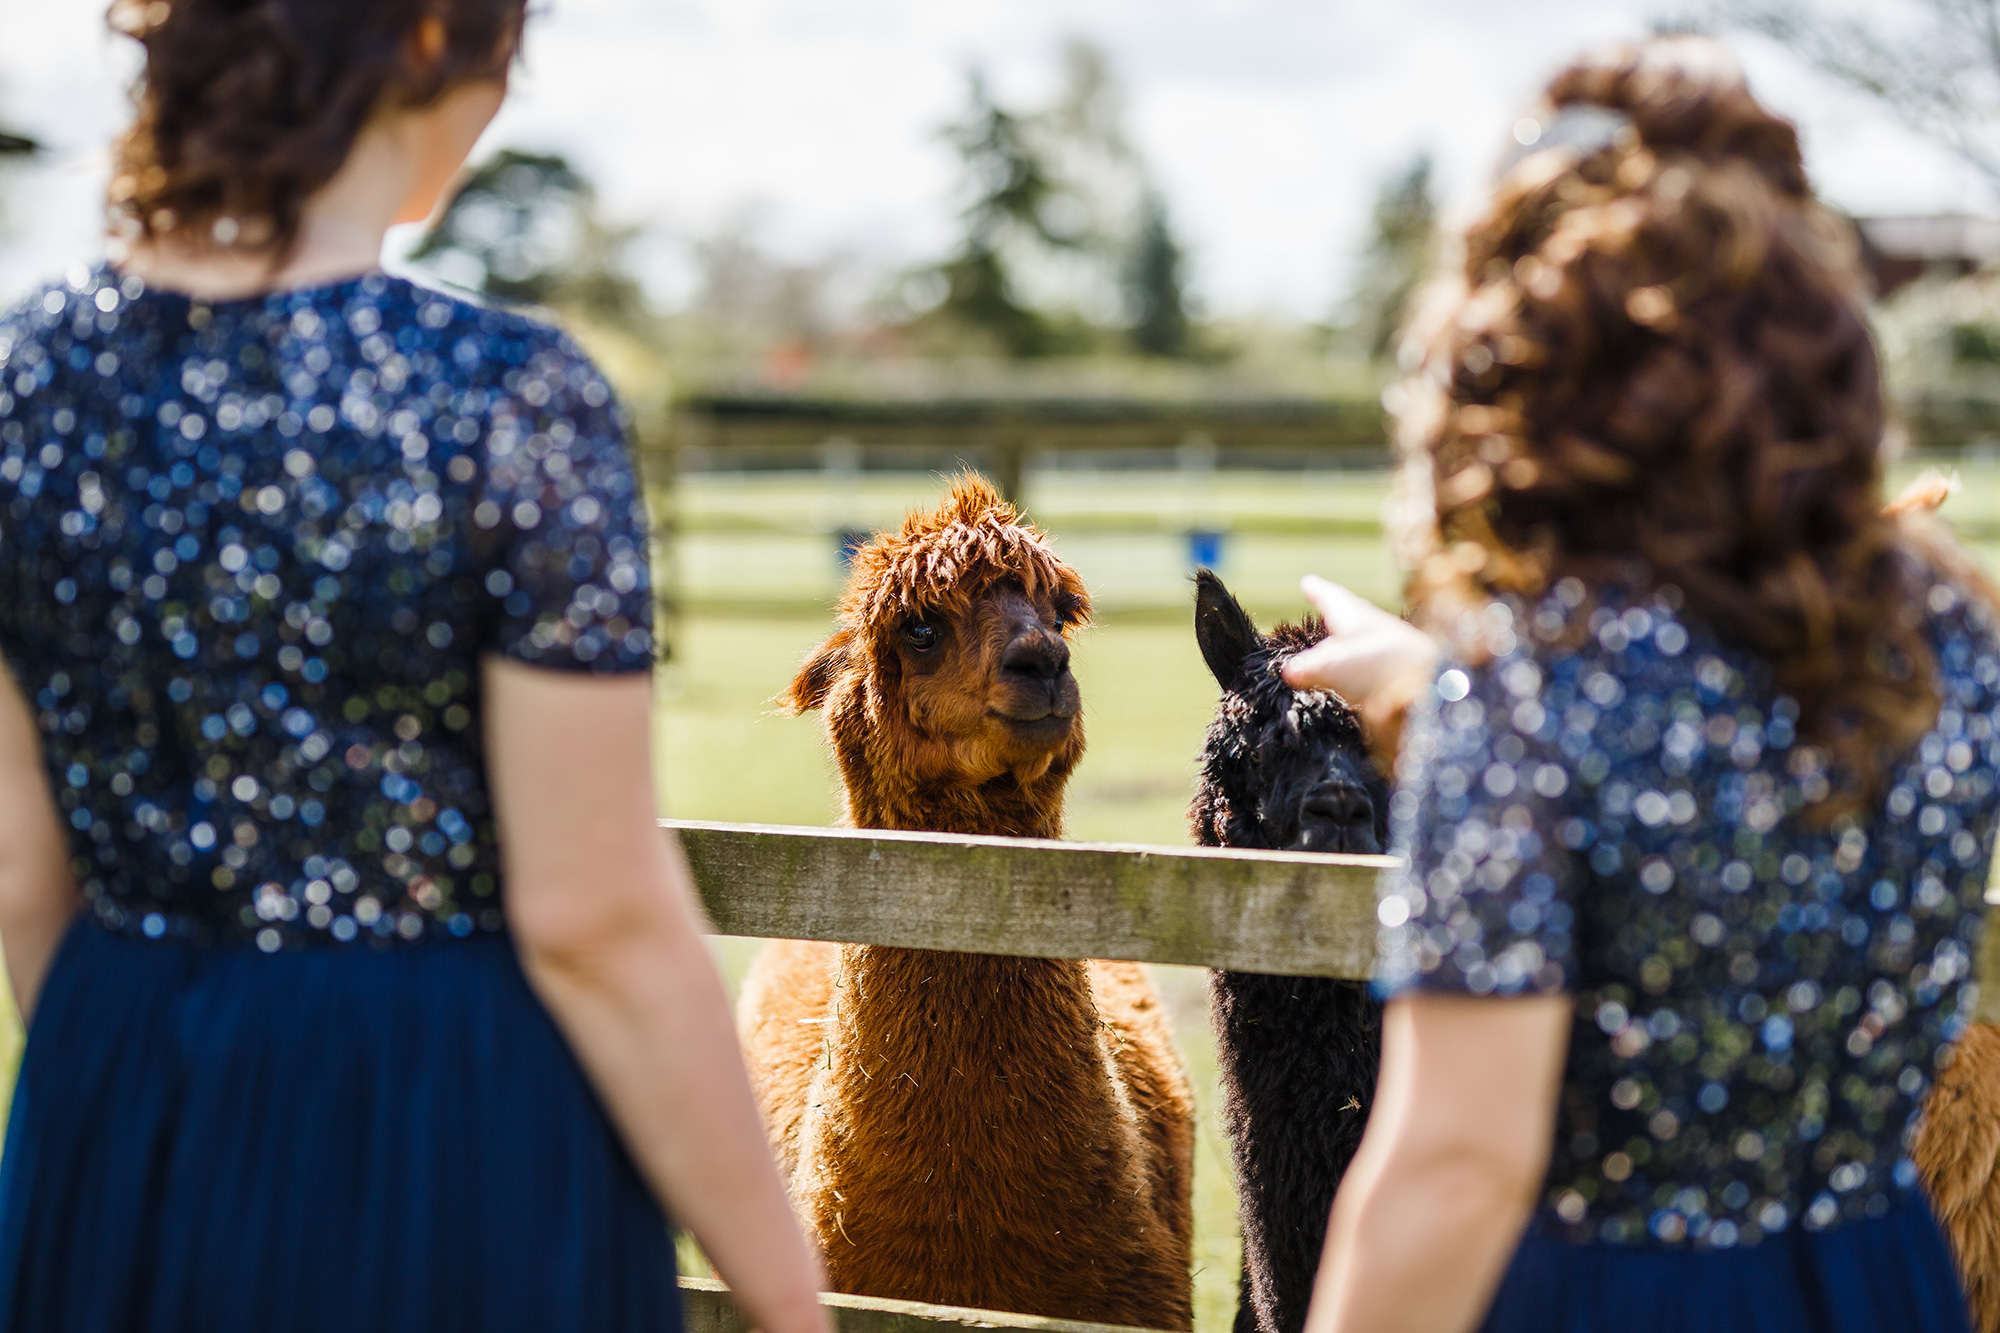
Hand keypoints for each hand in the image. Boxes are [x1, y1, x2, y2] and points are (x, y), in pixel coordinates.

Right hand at [1282, 576, 1438, 706]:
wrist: (1429, 688)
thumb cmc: (1378, 665)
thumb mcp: (1332, 665)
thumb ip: (1308, 668)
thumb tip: (1290, 671)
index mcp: (1353, 616)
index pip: (1330, 598)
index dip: (1318, 592)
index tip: (1308, 581)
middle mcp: (1371, 628)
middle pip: (1348, 615)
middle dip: (1336, 611)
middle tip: (1324, 602)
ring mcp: (1387, 651)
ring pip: (1360, 640)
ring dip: (1347, 641)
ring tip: (1336, 643)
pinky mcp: (1397, 674)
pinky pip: (1370, 664)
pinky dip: (1359, 664)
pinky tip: (1358, 676)